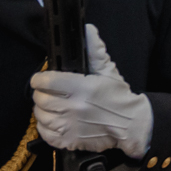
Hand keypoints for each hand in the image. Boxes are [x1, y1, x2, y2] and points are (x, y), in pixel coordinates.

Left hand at [31, 25, 152, 157]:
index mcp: (82, 87)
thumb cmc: (117, 96)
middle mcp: (73, 107)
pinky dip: (45, 126)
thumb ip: (95, 50)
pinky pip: (44, 132)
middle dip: (41, 93)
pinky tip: (55, 120)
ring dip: (43, 109)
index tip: (41, 78)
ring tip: (52, 106)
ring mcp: (69, 126)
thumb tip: (87, 30)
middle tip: (48, 92)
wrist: (129, 124)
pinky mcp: (67, 141)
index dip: (40, 78)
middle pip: (41, 99)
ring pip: (40, 116)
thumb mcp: (108, 70)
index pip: (47, 81)